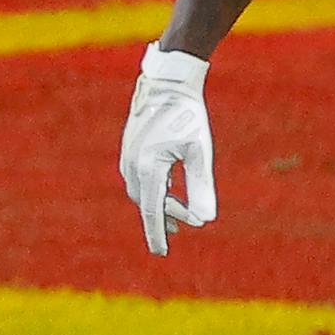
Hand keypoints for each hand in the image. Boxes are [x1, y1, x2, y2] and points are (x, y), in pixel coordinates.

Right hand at [119, 43, 216, 256]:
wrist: (168, 81)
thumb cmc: (186, 115)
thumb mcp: (199, 152)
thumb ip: (201, 186)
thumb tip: (206, 220)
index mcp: (147, 168)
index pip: (151, 211)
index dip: (157, 234)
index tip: (162, 253)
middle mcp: (132, 164)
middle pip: (146, 202)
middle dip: (164, 216)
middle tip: (188, 224)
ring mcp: (128, 155)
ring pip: (141, 190)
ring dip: (159, 203)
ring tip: (178, 215)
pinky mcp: (130, 147)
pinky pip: (138, 177)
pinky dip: (153, 188)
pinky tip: (168, 189)